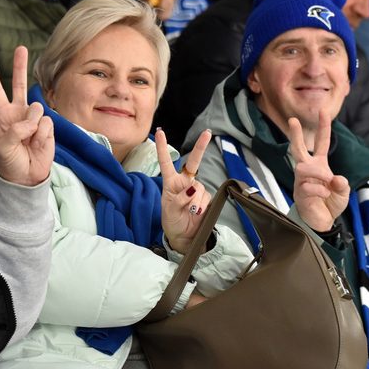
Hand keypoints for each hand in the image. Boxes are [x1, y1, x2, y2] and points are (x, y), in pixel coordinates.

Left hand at [0, 46, 53, 186]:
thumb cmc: (10, 162)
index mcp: (3, 116)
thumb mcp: (3, 147)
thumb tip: (32, 120)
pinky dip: (42, 135)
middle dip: (20, 66)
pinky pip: (46, 123)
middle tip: (20, 48)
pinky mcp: (48, 126)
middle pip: (19, 85)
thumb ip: (15, 131)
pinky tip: (37, 143)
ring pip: (36, 109)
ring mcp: (34, 118)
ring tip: (28, 141)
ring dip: (32, 126)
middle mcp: (19, 113)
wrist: (27, 177)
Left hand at [156, 128, 212, 254]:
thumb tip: (192, 189)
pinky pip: (206, 198)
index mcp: (170, 182)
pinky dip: (201, 206)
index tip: (160, 132)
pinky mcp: (206, 199)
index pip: (166, 163)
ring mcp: (196, 190)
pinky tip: (196, 212)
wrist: (183, 236)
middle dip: (200, 147)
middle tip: (207, 133)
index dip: (163, 148)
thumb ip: (179, 198)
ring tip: (189, 211)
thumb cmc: (172, 221)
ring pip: (199, 187)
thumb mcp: (169, 209)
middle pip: (193, 163)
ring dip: (194, 200)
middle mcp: (184, 183)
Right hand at [289, 111, 349, 231]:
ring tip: (328, 185)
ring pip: (303, 168)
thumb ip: (342, 185)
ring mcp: (301, 180)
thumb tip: (335, 178)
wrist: (321, 221)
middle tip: (292, 120)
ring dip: (318, 175)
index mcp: (320, 165)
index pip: (321, 143)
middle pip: (298, 149)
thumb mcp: (343, 193)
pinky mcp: (298, 192)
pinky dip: (320, 191)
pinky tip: (323, 197)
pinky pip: (308, 186)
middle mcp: (308, 169)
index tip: (322, 110)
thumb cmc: (330, 203)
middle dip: (296, 134)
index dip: (323, 127)